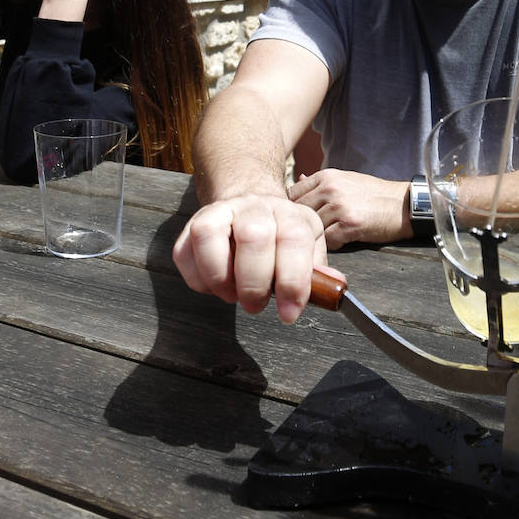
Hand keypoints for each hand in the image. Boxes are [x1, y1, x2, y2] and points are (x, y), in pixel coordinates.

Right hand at [172, 195, 332, 322]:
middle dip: (254, 283)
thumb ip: (318, 271)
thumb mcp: (308, 247)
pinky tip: (216, 286)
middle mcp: (256, 207)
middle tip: (256, 305)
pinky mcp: (194, 224)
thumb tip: (333, 289)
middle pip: (253, 237)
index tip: (289, 313)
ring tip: (232, 295)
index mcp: (290, 214)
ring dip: (220, 278)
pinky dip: (199, 279)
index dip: (292, 282)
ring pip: (209, 235)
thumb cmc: (281, 236)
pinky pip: (185, 252)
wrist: (250, 205)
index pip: (294, 240)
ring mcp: (221, 212)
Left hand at [288, 170, 409, 247]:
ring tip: (330, 236)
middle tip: (309, 233)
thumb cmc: (374, 194)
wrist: (404, 205)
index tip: (297, 219)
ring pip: (311, 228)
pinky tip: (343, 240)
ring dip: (317, 236)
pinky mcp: (349, 225)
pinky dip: (333, 244)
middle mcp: (330, 189)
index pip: (291, 194)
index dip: (291, 209)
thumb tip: (298, 179)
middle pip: (298, 212)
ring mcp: (339, 207)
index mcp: (326, 176)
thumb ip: (321, 183)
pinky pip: (327, 241)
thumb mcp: (346, 180)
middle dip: (301, 225)